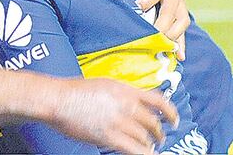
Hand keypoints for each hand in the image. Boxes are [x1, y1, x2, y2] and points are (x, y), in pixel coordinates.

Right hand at [49, 77, 178, 153]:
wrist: (57, 99)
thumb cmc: (74, 91)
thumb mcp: (104, 84)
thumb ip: (122, 93)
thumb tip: (134, 103)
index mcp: (126, 90)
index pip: (158, 101)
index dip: (171, 112)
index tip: (174, 120)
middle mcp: (126, 105)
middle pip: (154, 122)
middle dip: (159, 133)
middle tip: (159, 138)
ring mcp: (119, 121)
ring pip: (146, 138)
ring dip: (150, 145)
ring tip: (149, 148)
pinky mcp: (110, 137)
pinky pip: (135, 149)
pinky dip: (144, 153)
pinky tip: (145, 154)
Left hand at [130, 0, 189, 59]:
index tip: (138, 7)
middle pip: (171, 11)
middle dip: (161, 26)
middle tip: (149, 39)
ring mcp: (179, 1)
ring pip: (180, 22)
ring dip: (173, 37)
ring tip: (164, 52)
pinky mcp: (179, 8)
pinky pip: (182, 27)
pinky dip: (182, 42)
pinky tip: (179, 57)